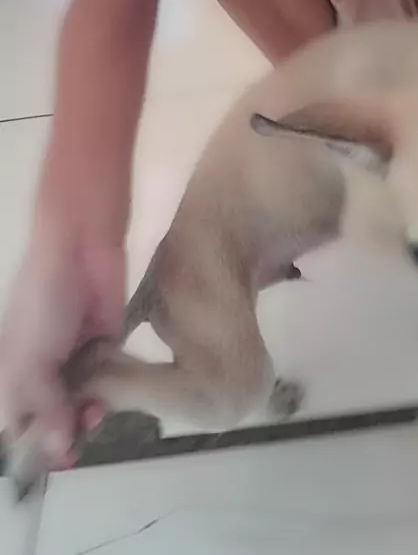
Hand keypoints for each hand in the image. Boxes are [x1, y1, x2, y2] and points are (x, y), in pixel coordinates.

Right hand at [0, 225, 124, 470]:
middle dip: (63, 433)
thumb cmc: (44, 302)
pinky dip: (107, 395)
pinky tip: (109, 398)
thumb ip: (43, 407)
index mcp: (12, 371)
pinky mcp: (105, 349)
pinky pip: (106, 383)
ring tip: (95, 412)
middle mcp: (41, 370)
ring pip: (80, 405)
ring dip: (86, 417)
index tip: (52, 460)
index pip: (18, 421)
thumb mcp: (30, 360)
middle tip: (77, 438)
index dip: (32, 444)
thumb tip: (56, 449)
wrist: (84, 252)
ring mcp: (74, 360)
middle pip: (51, 418)